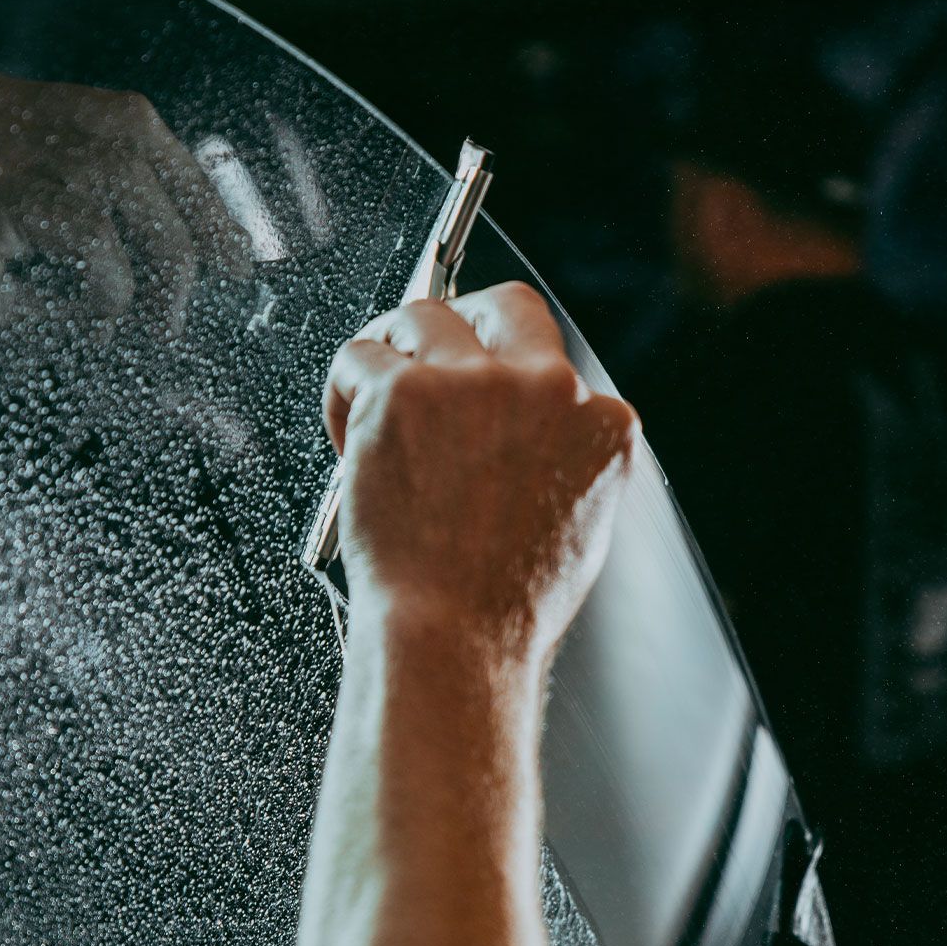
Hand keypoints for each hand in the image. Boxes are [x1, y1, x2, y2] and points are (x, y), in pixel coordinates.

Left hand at [323, 281, 638, 657]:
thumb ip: (559, 461)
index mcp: (602, 425)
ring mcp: (474, 385)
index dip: (504, 379)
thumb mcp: (574, 529)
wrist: (454, 640)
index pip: (554, 361)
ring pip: (421, 317)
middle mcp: (547, 390)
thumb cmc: (501, 610)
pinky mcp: (403, 392)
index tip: (475, 402)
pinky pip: (360, 356)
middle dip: (461, 325)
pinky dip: (344, 391)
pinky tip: (348, 433)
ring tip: (374, 406)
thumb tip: (518, 438)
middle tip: (423, 366)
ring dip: (393, 355)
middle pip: (503, 305)